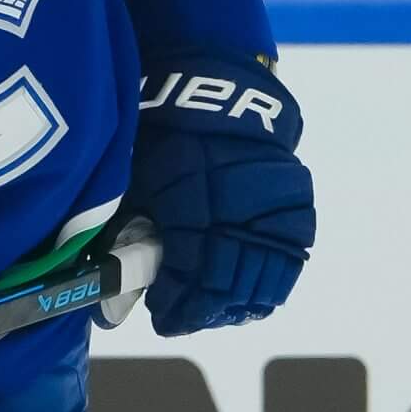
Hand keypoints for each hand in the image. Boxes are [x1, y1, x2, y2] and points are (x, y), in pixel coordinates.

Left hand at [124, 58, 314, 336]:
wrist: (217, 95)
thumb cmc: (164, 136)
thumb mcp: (135, 182)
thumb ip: (128, 235)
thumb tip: (113, 289)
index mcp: (192, 212)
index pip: (190, 283)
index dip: (176, 309)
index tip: (162, 315)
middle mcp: (239, 219)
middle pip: (228, 290)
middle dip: (202, 311)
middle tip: (184, 315)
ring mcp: (274, 216)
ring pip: (263, 283)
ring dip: (236, 304)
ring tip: (214, 308)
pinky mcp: (297, 210)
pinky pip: (289, 262)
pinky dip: (269, 283)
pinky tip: (248, 292)